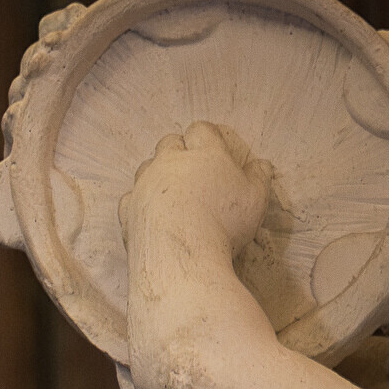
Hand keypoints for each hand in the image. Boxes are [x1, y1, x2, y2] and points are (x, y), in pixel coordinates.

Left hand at [125, 120, 273, 256]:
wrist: (181, 259)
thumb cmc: (225, 225)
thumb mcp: (256, 199)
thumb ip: (259, 177)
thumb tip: (260, 164)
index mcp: (204, 154)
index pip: (200, 130)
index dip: (206, 136)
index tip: (212, 148)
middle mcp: (169, 163)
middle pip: (168, 143)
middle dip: (179, 150)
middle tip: (192, 169)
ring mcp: (144, 185)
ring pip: (146, 167)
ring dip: (157, 173)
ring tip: (171, 191)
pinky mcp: (128, 210)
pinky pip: (130, 196)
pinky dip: (139, 200)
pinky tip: (150, 211)